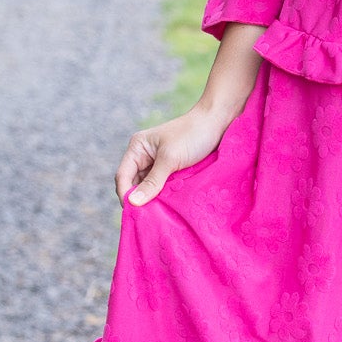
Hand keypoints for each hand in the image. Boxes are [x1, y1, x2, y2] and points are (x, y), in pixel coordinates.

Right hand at [115, 102, 231, 206]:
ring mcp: (158, 163)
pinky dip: (163, 196)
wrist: (218, 123)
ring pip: (148, 187)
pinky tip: (168, 206)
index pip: (123, 176)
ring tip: (158, 214)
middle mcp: (144, 155)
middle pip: (133, 184)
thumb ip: (152, 181)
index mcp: (137, 148)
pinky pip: (162, 186)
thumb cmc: (192, 135)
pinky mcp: (172, 169)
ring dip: (152, 199)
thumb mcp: (170, 159)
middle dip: (139, 199)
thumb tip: (133, 203)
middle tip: (146, 218)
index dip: (125, 195)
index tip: (134, 214)